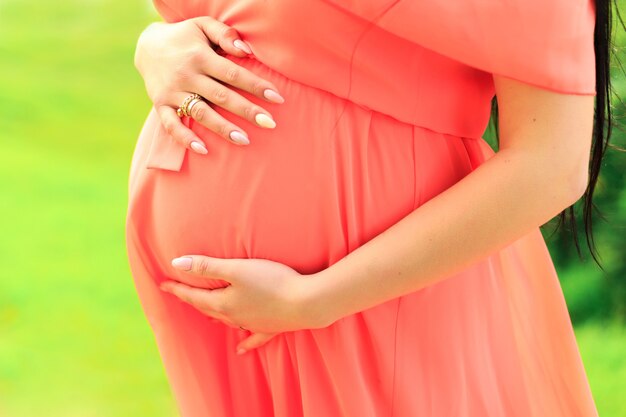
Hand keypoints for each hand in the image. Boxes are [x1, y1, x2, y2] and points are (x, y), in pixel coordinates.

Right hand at [134, 16, 284, 152]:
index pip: (233, 73)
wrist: (146, 46)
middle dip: (247, 110)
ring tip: (244, 140)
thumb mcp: (203, 25)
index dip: (256, 86)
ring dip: (222, 128)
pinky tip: (203, 150)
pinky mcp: (161, 105)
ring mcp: (173, 93)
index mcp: (200, 56)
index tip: (277, 98)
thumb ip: (225, 34)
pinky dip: (185, 138)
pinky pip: (171, 125)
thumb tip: (246, 51)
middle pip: (222, 96)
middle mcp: (187, 76)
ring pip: (201, 113)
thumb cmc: (184, 37)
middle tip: (270, 123)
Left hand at [159, 255, 322, 354]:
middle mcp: (235, 317)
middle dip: (193, 301)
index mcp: (224, 303)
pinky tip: (241, 349)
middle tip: (181, 294)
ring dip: (214, 317)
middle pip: (209, 309)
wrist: (307, 303)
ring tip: (206, 314)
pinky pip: (254, 337)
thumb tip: (177, 263)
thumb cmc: (272, 282)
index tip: (163, 285)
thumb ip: (207, 266)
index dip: (178, 289)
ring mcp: (253, 324)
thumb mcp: (237, 269)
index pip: (194, 296)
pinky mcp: (271, 328)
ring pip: (227, 322)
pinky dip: (245, 342)